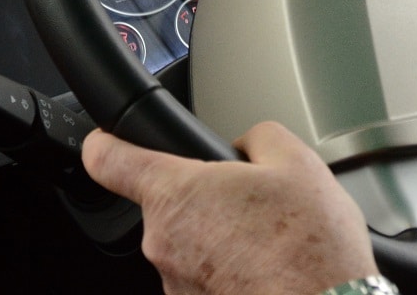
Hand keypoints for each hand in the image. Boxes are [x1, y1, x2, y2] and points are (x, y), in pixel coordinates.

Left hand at [82, 121, 377, 294]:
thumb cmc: (310, 250)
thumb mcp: (296, 161)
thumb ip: (258, 137)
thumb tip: (247, 147)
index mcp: (175, 193)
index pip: (107, 158)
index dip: (106, 142)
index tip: (109, 140)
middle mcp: (163, 242)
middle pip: (166, 203)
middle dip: (205, 197)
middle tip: (251, 202)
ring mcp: (176, 284)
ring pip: (189, 244)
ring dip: (220, 238)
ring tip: (269, 243)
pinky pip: (204, 278)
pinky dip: (230, 271)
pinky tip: (268, 270)